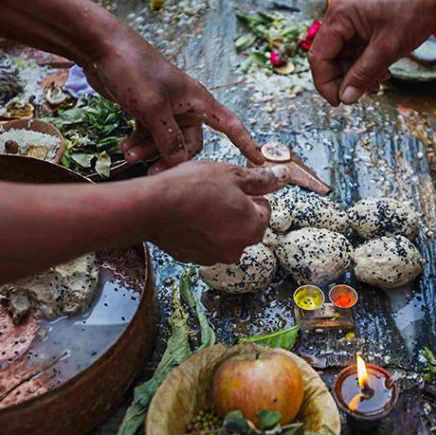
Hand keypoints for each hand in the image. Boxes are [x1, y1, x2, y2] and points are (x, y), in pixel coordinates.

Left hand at [84, 30, 263, 172]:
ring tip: (128, 156)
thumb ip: (169, 138)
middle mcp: (185, 106)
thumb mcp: (153, 108)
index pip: (230, 125)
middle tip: (152, 171)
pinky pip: (148, 135)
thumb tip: (180, 163)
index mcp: (198, 101)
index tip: (258, 160)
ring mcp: (165, 109)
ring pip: (166, 142)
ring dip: (149, 151)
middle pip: (190, 143)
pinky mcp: (146, 110)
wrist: (101, 48)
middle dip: (171, 158)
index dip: (246, 143)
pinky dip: (138, 143)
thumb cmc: (134, 69)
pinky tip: (124, 148)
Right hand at [143, 161, 289, 264]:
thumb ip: (261, 179)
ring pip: (224, 234)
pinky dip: (200, 232)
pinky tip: (186, 217)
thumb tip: (284, 175)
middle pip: (245, 224)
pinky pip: (205, 243)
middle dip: (234, 209)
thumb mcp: (231, 174)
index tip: (230, 185)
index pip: (263, 208)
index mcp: (254, 227)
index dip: (248, 193)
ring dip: (217, 221)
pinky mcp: (194, 259)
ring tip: (197, 204)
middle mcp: (239, 248)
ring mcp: (215, 256)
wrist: (151, 207)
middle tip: (212, 192)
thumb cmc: (192, 187)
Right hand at [308, 0, 435, 105]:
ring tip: (378, 82)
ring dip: (357, 73)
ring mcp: (350, 18)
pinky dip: (365, 63)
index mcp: (340, 15)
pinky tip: (381, 71)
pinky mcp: (361, 22)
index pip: (319, 56)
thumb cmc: (414, 11)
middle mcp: (340, 15)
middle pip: (329, 57)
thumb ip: (363, 74)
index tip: (338, 102)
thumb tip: (346, 98)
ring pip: (343, 55)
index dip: (325, 83)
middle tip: (362, 93)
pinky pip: (355, 48)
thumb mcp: (387, 48)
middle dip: (345, 79)